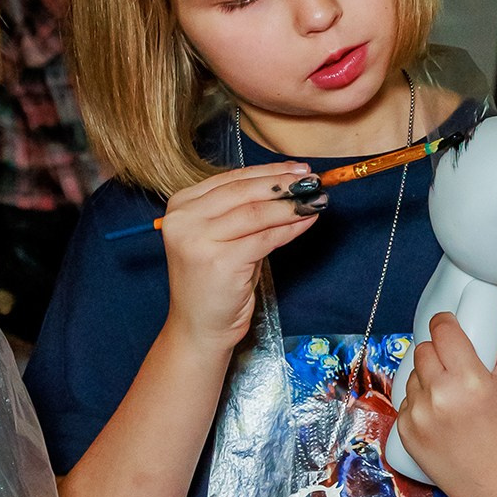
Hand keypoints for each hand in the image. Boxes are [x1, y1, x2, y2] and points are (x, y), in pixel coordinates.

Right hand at [160, 163, 320, 352]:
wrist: (200, 326)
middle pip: (243, 191)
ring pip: (256, 213)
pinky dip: (290, 227)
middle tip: (313, 181)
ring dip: (291, 205)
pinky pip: (265, 238)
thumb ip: (243, 210)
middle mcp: (184, 219)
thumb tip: (289, 184)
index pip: (231, 179)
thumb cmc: (215, 282)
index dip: (268, 172)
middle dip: (283, 184)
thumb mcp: (223, 238)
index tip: (297, 169)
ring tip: (316, 200)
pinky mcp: (219, 261)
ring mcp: (198, 240)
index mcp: (181, 205)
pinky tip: (307, 221)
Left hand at [396, 289, 496, 496]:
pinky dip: (419, 403)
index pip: (442, 329)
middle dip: (439, 354)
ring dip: (428, 378)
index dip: (447, 325)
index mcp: (469, 379)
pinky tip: (440, 417)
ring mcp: (417, 416)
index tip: (453, 330)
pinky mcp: (404, 433)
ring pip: (413, 374)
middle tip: (458, 369)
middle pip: (424, 349)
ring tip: (452, 397)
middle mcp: (439, 396)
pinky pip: (405, 401)